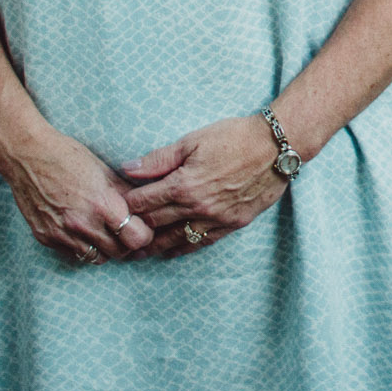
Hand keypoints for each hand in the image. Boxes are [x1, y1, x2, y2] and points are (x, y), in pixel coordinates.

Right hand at [0, 123, 153, 262]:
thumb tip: (143, 205)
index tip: (141, 225)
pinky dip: (83, 247)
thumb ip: (124, 191)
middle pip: (120, 252)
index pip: (137, 237)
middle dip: (127, 243)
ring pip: (97, 258)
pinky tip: (82, 230)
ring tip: (104, 231)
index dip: (143, 233)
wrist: (26, 156)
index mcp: (102, 204)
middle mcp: (82, 224)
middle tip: (125, 230)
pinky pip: (74, 254)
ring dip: (106, 249)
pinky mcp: (46, 238)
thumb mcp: (103, 169)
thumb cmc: (67, 156)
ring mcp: (62, 234)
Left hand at [119, 116, 290, 257]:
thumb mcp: (193, 140)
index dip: (127, 206)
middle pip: (157, 224)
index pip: (145, 202)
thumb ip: (159, 159)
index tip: (114, 210)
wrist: (276, 147)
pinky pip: (202, 242)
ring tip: (138, 253)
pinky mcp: (232, 224)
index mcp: (183, 185)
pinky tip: (173, 252)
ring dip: (155, 247)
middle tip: (119, 236)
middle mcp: (197, 207)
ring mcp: (215, 219)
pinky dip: (184, 248)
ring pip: (177, 239)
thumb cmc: (234, 137)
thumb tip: (128, 169)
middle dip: (136, 230)